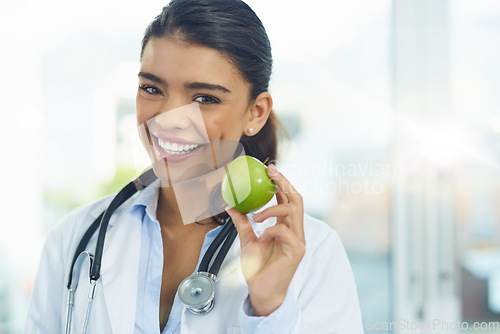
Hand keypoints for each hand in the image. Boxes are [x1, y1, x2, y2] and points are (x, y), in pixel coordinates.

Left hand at [226, 164, 304, 315]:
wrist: (262, 291)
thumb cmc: (258, 268)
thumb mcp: (247, 241)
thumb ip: (242, 223)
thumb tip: (231, 205)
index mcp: (285, 226)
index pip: (287, 199)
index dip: (280, 183)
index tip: (269, 170)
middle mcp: (295, 230)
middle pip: (296, 199)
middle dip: (284, 183)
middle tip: (270, 173)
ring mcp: (298, 240)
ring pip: (293, 211)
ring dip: (273, 208)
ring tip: (256, 215)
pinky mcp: (297, 250)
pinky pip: (285, 231)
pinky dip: (271, 229)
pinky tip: (262, 235)